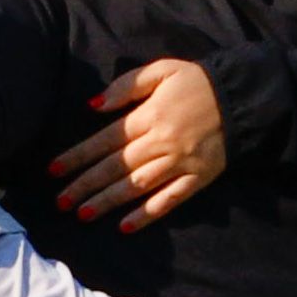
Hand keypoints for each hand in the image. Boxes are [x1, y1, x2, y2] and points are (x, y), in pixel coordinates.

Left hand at [48, 58, 231, 222]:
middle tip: (60, 202)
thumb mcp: (162, 70)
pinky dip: (148, 214)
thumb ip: (126, 85)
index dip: (77, 156)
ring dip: (108, 202)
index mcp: (148, 116)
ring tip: (83, 215)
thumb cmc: (197, 82)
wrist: (243, 97)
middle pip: (115, 167)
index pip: (104, 140)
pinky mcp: (198, 178)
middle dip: (85, 186)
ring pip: (137, 187)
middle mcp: (161, 143)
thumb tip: (93, 105)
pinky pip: (170, 200)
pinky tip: (126, 226)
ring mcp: (180, 163)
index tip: (53, 170)